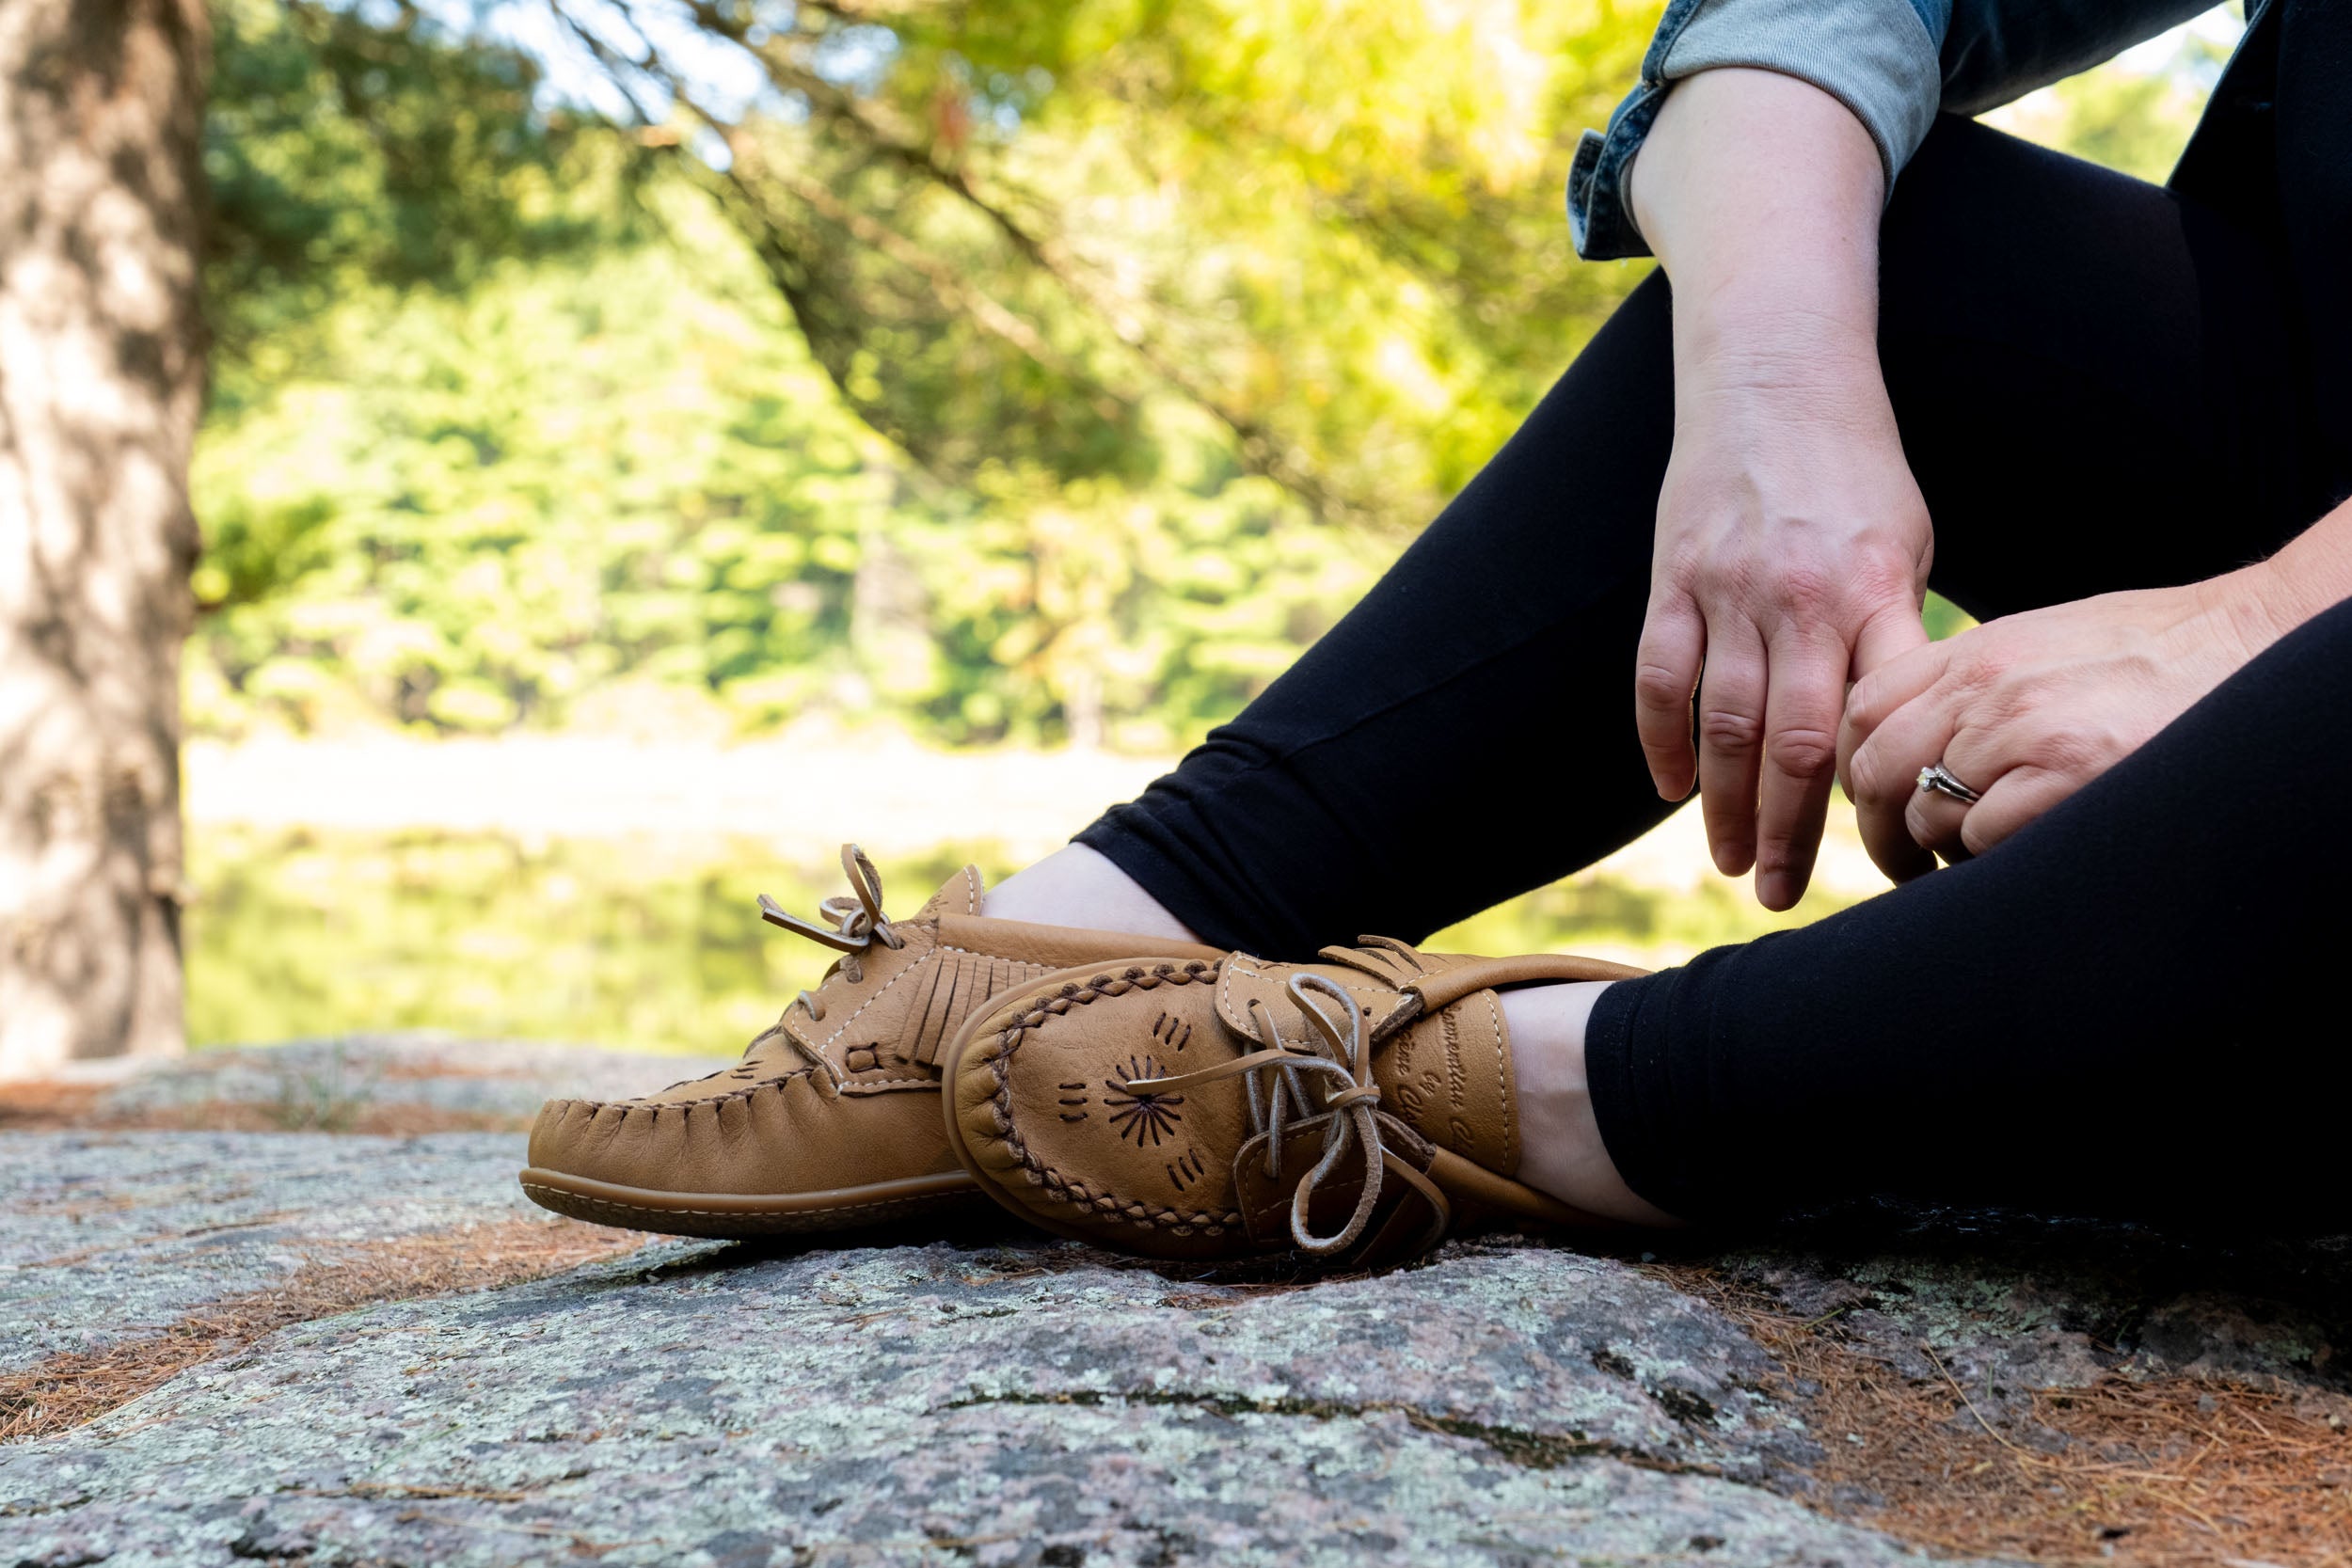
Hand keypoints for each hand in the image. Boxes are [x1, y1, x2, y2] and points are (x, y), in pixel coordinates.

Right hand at [1637, 353, 1932, 909]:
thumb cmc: (1857, 471)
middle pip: (1789, 743)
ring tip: (1730, 862)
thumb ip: (1895, 635)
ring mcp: (1727, 589)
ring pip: (1721, 724)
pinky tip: (1670, 788)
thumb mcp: (1907, 545)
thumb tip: (1900, 733)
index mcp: (1873, 591)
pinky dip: (1661, 739)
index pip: (1871, 721)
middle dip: (1785, 832)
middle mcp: (1799, 597)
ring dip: (1721, 805)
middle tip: (1780, 895)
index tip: (1877, 856)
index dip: (1871, 796)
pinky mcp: (1673, 578)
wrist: (1775, 378)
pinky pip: (1659, 677)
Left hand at [1837, 574, 2277, 879]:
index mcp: (1974, 651)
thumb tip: (1913, 745)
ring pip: (1925, 811)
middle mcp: (1984, 686)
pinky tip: (2027, 847)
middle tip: (1904, 863)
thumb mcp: (2041, 642)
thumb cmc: (2150, 651)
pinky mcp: (2066, 773)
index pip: (1864, 709)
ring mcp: (2021, 729)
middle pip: (1877, 770)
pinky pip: (1982, 837)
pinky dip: (1991, 856)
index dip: (1857, 764)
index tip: (1876, 799)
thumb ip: (1972, 685)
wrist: (2246, 639)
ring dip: (1941, 849)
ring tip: (1977, 856)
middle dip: (1879, 829)